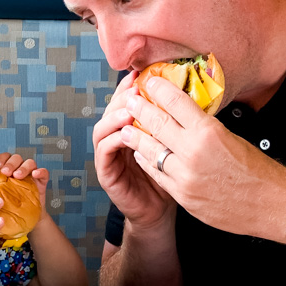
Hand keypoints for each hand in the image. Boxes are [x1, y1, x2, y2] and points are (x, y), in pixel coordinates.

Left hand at [0, 152, 49, 209]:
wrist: (24, 218)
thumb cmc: (8, 206)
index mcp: (8, 170)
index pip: (4, 157)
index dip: (1, 159)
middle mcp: (19, 169)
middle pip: (16, 158)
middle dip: (11, 163)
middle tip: (6, 172)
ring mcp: (31, 174)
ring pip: (29, 162)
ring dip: (23, 167)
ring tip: (17, 175)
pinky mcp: (42, 181)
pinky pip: (44, 172)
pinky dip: (40, 171)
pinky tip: (35, 174)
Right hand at [93, 71, 175, 230]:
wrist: (160, 212)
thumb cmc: (168, 177)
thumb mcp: (170, 144)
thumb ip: (169, 123)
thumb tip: (183, 94)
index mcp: (129, 130)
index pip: (124, 103)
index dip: (129, 87)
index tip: (139, 74)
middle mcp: (115, 139)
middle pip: (111, 111)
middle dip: (122, 98)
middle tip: (136, 90)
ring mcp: (107, 156)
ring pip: (102, 128)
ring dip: (115, 117)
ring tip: (130, 109)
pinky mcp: (105, 173)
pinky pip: (104, 151)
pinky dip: (113, 139)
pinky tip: (126, 133)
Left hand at [123, 75, 285, 239]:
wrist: (273, 206)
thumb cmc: (259, 171)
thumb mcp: (233, 138)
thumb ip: (205, 127)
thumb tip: (184, 115)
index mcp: (209, 132)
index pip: (176, 102)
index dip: (159, 89)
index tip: (149, 82)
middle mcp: (193, 152)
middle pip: (157, 123)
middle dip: (140, 109)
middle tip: (130, 100)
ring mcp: (185, 176)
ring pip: (151, 150)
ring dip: (136, 137)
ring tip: (127, 127)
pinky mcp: (183, 195)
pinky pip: (157, 174)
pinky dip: (147, 161)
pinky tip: (141, 153)